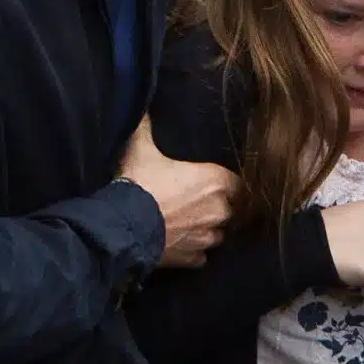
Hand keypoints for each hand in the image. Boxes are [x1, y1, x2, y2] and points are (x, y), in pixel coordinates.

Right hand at [119, 119, 236, 269]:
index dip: (228, 184)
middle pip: (231, 210)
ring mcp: (207, 237)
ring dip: (207, 229)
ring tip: (188, 223)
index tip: (215, 184)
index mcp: (216, 181)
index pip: (239, 184)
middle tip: (196, 201)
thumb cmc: (139, 183)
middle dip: (217, 207)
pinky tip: (180, 243)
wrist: (124, 224)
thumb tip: (142, 105)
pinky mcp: (193, 258)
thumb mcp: (141, 148)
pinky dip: (193, 250)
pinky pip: (201, 255)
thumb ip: (147, 126)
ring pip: (217, 234)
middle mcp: (219, 210)